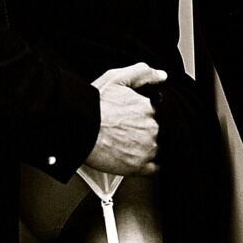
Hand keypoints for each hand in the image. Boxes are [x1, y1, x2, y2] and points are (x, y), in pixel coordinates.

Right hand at [85, 62, 165, 176]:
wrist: (79, 129)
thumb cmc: (95, 105)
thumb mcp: (117, 78)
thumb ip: (143, 73)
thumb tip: (162, 76)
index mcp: (149, 108)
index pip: (162, 112)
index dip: (151, 114)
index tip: (142, 116)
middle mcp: (152, 129)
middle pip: (160, 131)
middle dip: (150, 130)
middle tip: (133, 130)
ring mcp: (148, 149)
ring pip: (159, 149)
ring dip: (151, 147)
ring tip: (133, 145)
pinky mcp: (139, 167)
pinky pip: (156, 169)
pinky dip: (152, 165)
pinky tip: (141, 160)